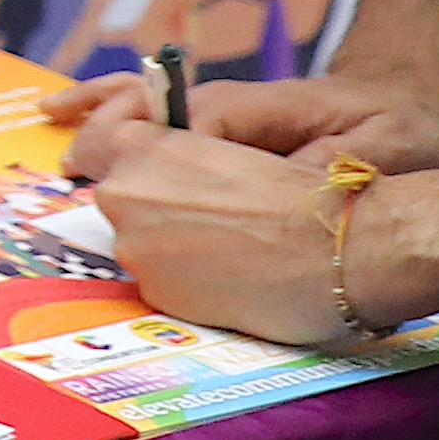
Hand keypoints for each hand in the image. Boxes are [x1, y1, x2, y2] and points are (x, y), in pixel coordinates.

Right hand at [41, 59, 438, 171]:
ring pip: (132, 106)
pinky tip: (56, 111)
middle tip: (76, 172)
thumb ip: (337, 165)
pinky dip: (95, 103)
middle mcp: (221, 104)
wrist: (396, 104)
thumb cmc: (395, 129)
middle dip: (109, 139)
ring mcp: (208, 109)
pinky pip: (138, 106)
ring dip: (92, 121)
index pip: (191, 127)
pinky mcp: (205, 121)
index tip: (130, 180)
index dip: (161, 153)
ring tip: (58, 145)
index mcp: (258, 108)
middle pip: (147, 118)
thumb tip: (280, 183)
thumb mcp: (390, 145)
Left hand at [61, 112, 361, 345]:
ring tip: (233, 252)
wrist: (338, 246)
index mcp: (138, 146)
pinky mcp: (155, 293)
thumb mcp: (223, 151)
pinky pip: (161, 284)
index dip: (128, 165)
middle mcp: (121, 194)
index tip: (149, 178)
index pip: (99, 148)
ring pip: (140, 245)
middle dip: (154, 211)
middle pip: (121, 202)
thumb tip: (155, 180)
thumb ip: (173, 160)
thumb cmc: (299, 193)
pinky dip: (188, 283)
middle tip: (212, 221)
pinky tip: (233, 280)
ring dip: (171, 249)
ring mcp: (133, 247)